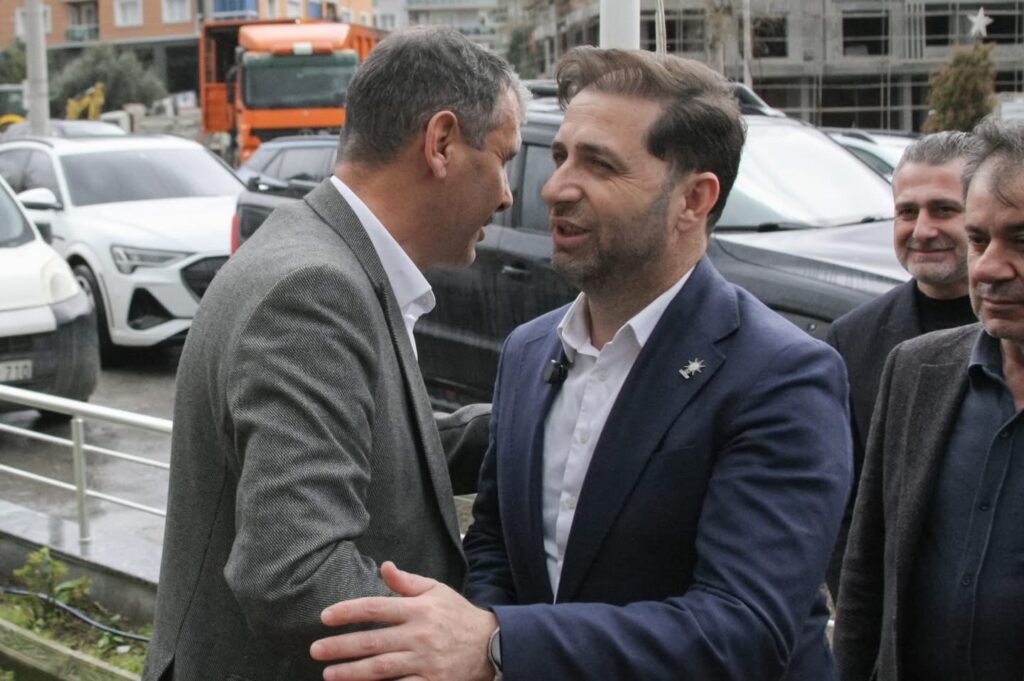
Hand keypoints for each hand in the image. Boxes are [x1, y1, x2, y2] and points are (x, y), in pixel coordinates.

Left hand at [310, 561, 497, 680]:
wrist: (491, 645)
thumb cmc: (458, 615)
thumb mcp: (437, 591)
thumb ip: (408, 582)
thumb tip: (384, 567)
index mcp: (418, 609)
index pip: (376, 607)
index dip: (348, 611)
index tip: (325, 617)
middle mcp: (419, 635)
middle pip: (372, 641)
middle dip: (341, 646)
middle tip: (315, 650)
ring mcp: (424, 661)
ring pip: (381, 668)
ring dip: (352, 672)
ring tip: (329, 673)